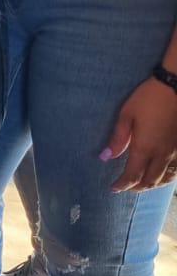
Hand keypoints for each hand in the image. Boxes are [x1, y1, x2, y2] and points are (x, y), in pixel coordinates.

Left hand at [103, 76, 176, 191]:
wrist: (176, 87)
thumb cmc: (148, 98)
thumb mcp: (127, 114)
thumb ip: (118, 138)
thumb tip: (105, 157)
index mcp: (145, 148)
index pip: (132, 175)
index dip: (122, 185)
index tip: (113, 188)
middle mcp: (162, 155)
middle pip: (149, 181)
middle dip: (136, 188)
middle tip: (125, 187)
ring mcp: (176, 153)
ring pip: (165, 179)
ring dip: (152, 185)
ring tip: (141, 184)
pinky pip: (176, 171)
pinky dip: (166, 178)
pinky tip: (162, 176)